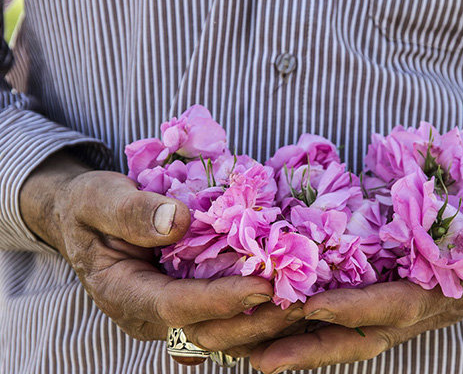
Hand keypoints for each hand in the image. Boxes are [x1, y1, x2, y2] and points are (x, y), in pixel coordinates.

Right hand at [19, 151, 303, 355]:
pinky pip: (227, 322)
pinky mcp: (189, 308)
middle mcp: (151, 316)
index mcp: (125, 294)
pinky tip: (288, 297)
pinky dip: (258, 315)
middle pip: (208, 332)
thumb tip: (179, 222)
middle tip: (299, 301)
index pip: (176, 307)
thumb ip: (131, 212)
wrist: (85, 221)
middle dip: (254, 322)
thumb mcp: (99, 200)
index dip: (221, 300)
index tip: (263, 287)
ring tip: (304, 302)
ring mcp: (172, 317)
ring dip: (265, 325)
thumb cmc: (90, 208)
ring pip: (223, 335)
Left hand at [249, 157, 462, 373]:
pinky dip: (302, 321)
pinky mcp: (383, 292)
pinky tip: (266, 318)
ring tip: (236, 344)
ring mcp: (395, 304)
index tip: (309, 304)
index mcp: (445, 291)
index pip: (395, 304)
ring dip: (289, 340)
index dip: (355, 307)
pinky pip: (337, 313)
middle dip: (303, 346)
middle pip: (352, 335)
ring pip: (336, 331)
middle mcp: (413, 307)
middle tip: (250, 352)